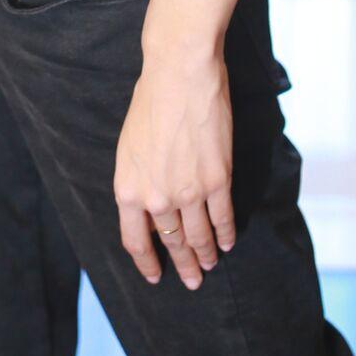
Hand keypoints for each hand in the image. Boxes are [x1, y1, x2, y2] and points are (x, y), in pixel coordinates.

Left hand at [113, 42, 235, 287]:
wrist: (178, 75)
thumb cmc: (150, 102)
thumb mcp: (129, 147)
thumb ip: (139, 181)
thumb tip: (153, 204)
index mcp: (128, 190)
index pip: (135, 240)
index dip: (146, 261)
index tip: (154, 276)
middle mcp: (157, 199)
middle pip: (171, 243)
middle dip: (182, 264)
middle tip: (191, 280)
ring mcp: (189, 193)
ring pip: (198, 236)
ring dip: (205, 254)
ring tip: (209, 264)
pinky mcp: (217, 181)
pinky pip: (222, 218)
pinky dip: (225, 234)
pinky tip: (227, 243)